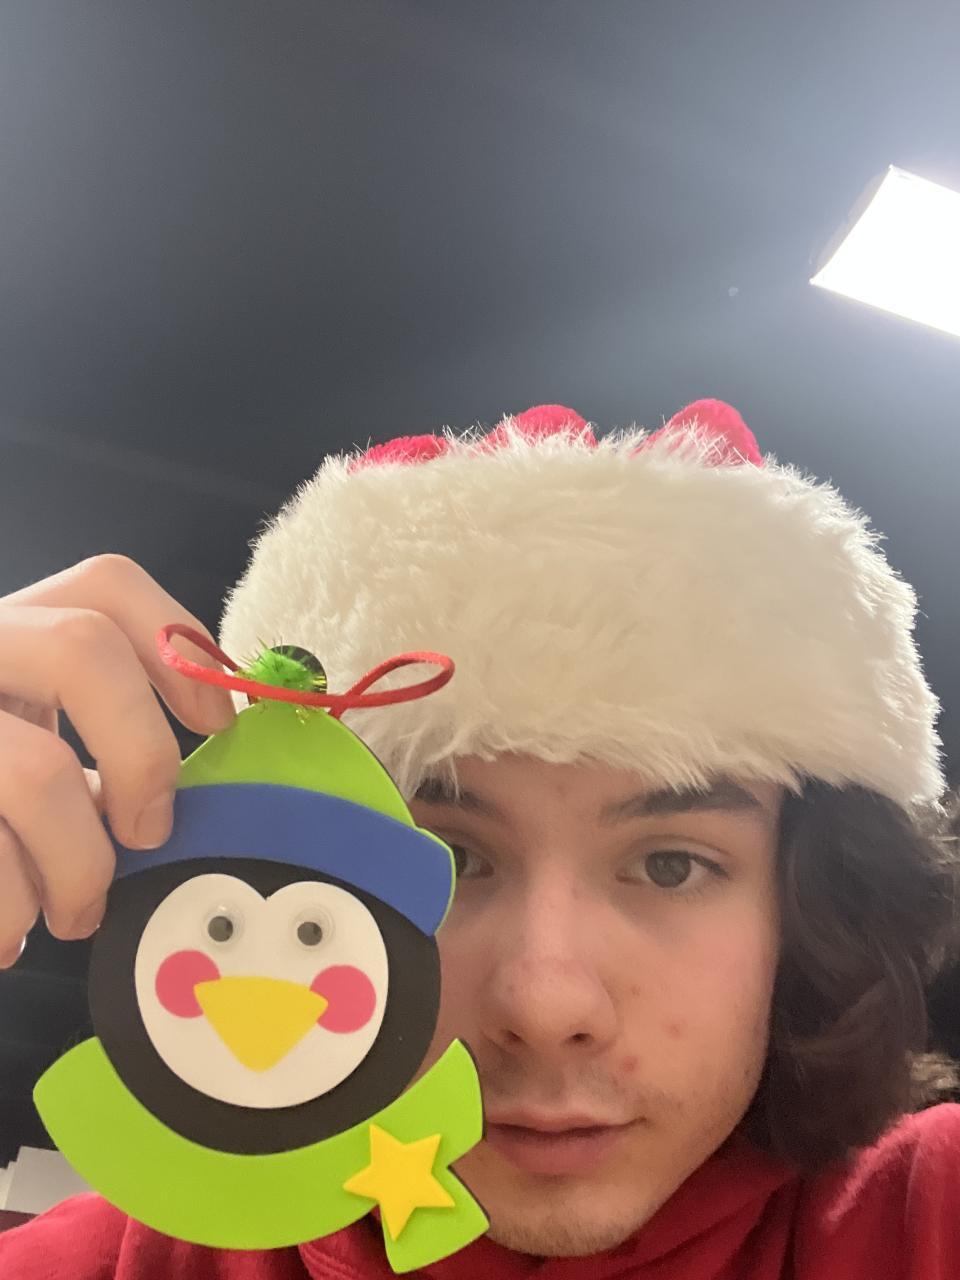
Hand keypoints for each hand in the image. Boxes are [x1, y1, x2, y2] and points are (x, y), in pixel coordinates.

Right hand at [0, 555, 234, 964]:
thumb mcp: (19, 729)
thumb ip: (89, 737)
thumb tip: (177, 802)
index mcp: (12, 628)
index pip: (106, 585)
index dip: (178, 647)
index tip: (216, 726)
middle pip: (82, 648)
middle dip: (141, 753)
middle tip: (148, 832)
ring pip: (35, 771)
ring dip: (76, 864)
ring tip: (74, 912)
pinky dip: (9, 911)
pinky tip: (8, 933)